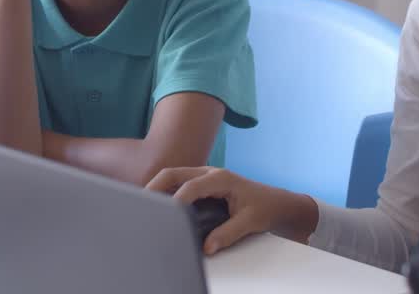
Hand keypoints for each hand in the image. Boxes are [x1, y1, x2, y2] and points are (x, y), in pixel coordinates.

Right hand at [147, 167, 316, 254]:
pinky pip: (179, 181)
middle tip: (141, 202)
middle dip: (155, 186)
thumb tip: (207, 246)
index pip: (190, 187)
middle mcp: (210, 173)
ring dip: (158, 186)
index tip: (165, 216)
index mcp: (221, 178)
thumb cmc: (265, 207)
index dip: (175, 202)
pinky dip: (166, 190)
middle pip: (174, 173)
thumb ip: (227, 234)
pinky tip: (159, 203)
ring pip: (174, 175)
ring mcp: (206, 175)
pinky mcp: (204, 182)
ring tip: (144, 203)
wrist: (277, 202)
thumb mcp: (249, 222)